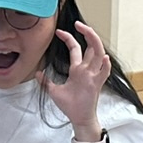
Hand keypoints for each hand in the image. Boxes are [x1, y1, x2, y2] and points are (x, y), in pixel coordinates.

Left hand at [40, 21, 111, 138]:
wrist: (78, 118)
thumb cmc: (70, 105)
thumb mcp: (54, 91)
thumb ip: (46, 81)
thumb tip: (37, 73)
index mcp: (77, 69)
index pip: (75, 48)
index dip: (68, 38)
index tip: (59, 31)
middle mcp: (87, 70)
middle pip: (91, 46)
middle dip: (86, 33)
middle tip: (78, 23)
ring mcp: (93, 76)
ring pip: (98, 54)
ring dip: (95, 42)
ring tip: (89, 31)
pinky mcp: (96, 85)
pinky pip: (104, 73)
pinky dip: (105, 65)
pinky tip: (104, 58)